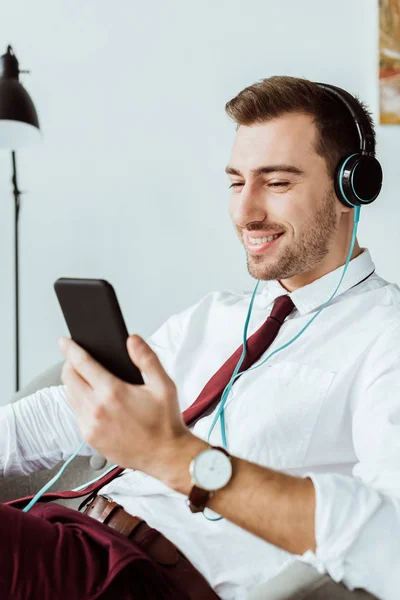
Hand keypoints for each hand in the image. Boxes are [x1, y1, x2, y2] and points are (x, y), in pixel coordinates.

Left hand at [59, 334, 205, 487]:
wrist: (166, 455)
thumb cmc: (165, 421)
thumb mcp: (163, 385)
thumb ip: (147, 359)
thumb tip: (132, 340)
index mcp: (113, 392)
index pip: (82, 364)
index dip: (71, 350)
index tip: (65, 342)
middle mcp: (97, 409)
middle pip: (69, 379)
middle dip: (70, 365)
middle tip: (78, 360)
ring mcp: (90, 426)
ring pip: (70, 397)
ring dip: (74, 384)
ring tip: (87, 378)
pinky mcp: (90, 439)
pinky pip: (77, 414)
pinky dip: (80, 403)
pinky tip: (95, 401)